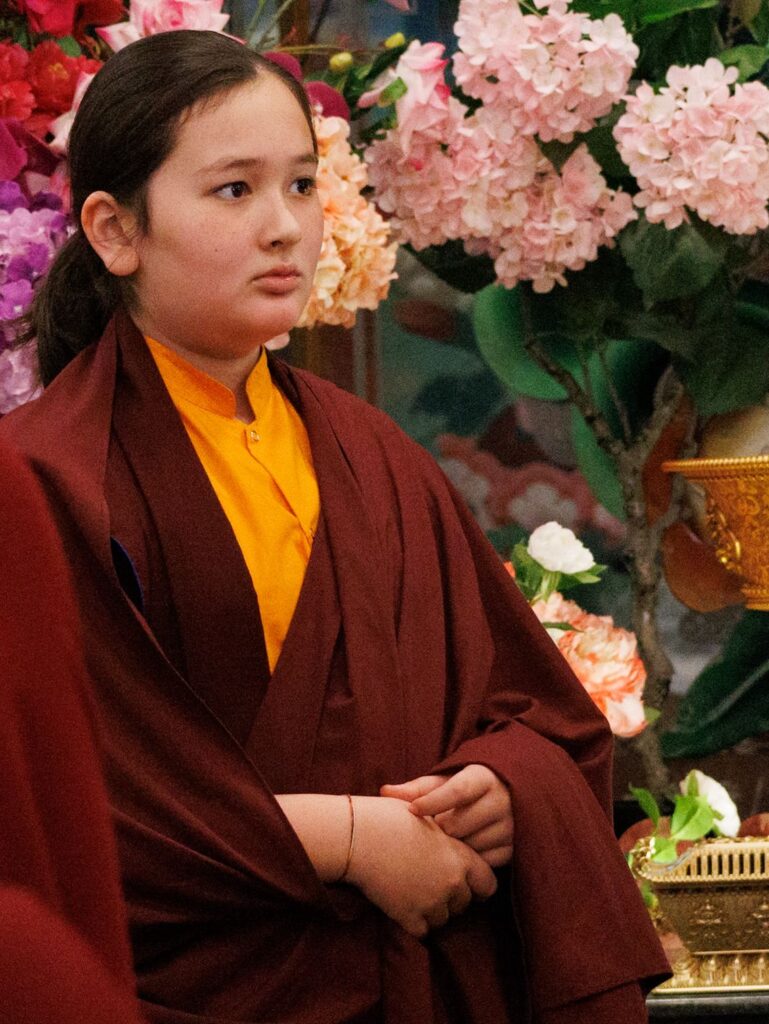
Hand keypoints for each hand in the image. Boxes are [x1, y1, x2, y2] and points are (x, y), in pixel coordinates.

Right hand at [346, 796, 496, 937]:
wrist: (357, 836)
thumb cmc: (388, 817)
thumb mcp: (426, 818)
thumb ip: (445, 837)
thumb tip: (449, 842)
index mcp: (460, 856)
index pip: (488, 884)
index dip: (477, 884)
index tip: (463, 881)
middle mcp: (452, 883)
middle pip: (464, 904)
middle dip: (451, 896)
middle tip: (428, 881)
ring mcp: (431, 903)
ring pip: (444, 920)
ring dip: (432, 910)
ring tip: (412, 890)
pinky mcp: (409, 917)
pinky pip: (423, 931)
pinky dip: (414, 922)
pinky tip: (402, 903)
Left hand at [381, 765, 513, 867]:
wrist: (507, 794)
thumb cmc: (466, 787)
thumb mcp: (447, 781)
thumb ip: (418, 787)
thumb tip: (385, 791)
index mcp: (483, 777)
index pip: (457, 790)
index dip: (432, 802)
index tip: (412, 810)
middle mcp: (502, 800)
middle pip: (458, 824)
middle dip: (438, 829)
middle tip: (429, 828)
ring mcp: (510, 826)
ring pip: (468, 846)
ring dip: (452, 847)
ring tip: (445, 838)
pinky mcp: (513, 849)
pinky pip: (482, 862)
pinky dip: (467, 859)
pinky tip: (461, 850)